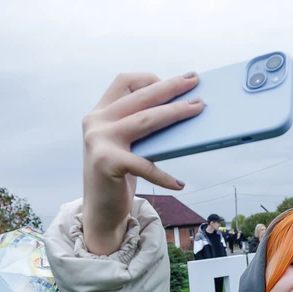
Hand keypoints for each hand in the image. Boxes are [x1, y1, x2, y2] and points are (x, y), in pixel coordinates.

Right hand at [81, 72, 204, 254]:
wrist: (98, 213)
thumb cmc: (118, 177)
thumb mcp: (125, 146)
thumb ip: (140, 127)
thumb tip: (179, 110)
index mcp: (99, 114)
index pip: (123, 82)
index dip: (149, 78)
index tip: (175, 82)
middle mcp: (95, 123)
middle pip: (140, 97)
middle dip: (171, 87)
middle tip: (195, 81)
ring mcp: (99, 142)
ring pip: (145, 120)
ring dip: (175, 112)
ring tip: (197, 109)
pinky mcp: (107, 164)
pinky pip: (145, 165)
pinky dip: (164, 176)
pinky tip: (179, 184)